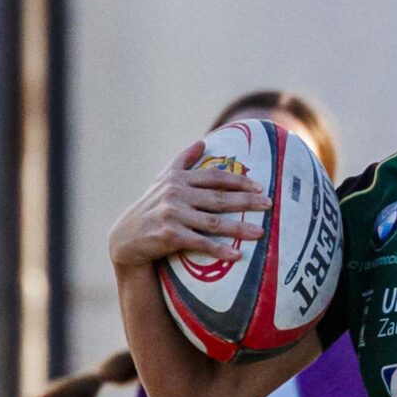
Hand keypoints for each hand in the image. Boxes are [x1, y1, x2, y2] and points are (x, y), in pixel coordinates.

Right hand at [109, 140, 271, 270]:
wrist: (127, 236)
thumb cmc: (152, 206)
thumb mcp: (164, 179)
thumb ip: (184, 161)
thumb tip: (202, 142)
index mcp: (178, 178)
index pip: (214, 177)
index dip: (239, 181)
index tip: (260, 186)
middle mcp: (175, 194)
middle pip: (219, 198)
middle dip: (246, 201)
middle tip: (269, 204)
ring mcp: (173, 214)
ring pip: (213, 222)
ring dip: (239, 228)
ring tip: (261, 232)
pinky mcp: (170, 235)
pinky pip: (201, 243)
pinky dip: (220, 250)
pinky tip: (238, 255)